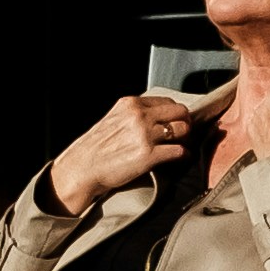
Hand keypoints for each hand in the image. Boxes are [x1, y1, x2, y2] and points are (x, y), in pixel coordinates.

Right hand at [48, 89, 205, 216]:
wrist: (83, 169)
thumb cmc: (96, 148)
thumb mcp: (114, 118)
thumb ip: (134, 113)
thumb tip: (157, 115)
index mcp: (131, 104)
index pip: (167, 101)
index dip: (175, 113)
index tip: (177, 121)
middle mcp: (139, 116)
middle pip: (180, 112)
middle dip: (185, 122)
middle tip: (185, 133)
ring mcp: (145, 135)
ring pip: (182, 129)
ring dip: (186, 138)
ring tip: (184, 145)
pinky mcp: (149, 155)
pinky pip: (179, 151)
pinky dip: (184, 154)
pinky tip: (182, 157)